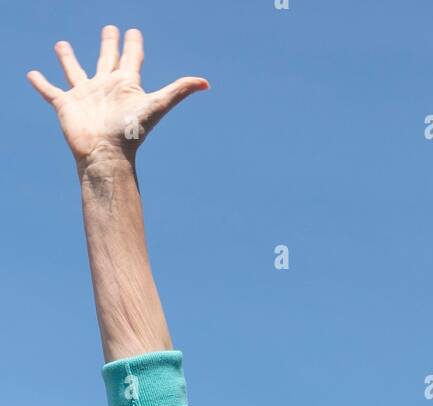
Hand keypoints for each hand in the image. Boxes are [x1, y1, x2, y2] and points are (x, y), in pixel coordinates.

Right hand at [26, 25, 207, 171]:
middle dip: (109, 43)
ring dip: (68, 58)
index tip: (134, 32)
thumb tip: (206, 83)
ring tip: (61, 46)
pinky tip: (32, 75)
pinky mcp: (65, 105)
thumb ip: (178, 91)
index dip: (134, 45)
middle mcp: (105, 87)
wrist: (106, 156)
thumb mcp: (156, 105)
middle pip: (106, 59)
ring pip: (74, 71)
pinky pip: (50, 91)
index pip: (131, 58)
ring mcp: (84, 96)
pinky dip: (40, 83)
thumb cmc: (130, 132)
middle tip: (110, 29)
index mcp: (125, 84)